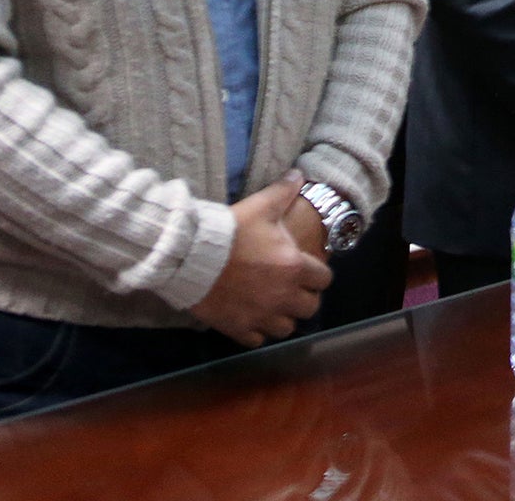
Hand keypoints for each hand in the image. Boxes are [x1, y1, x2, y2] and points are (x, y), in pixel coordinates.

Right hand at [189, 172, 334, 348]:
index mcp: (294, 267)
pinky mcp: (238, 328)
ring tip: (274, 305)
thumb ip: (284, 191)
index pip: (324, 280)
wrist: (190, 255)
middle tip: (293, 288)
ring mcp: (260, 315)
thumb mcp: (261, 206)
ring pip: (287, 328)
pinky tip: (252, 317)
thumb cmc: (231, 231)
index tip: (308, 270)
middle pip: (310, 308)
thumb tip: (299, 175)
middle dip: (304, 298)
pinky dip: (258, 331)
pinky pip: (258, 340)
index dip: (318, 275)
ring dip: (284, 317)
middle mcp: (282, 296)